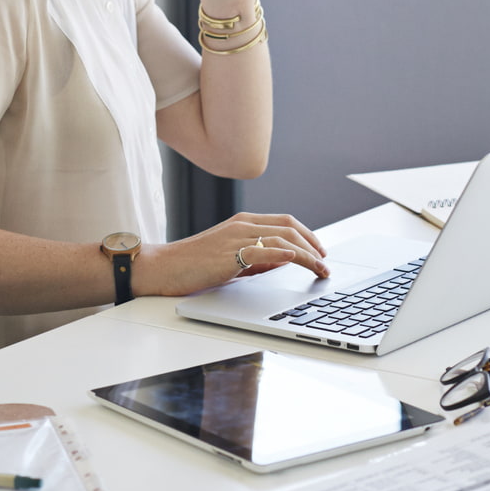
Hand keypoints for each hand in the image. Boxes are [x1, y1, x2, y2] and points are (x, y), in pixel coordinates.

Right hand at [136, 213, 328, 296]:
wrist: (163, 266)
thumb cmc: (193, 264)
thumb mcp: (231, 257)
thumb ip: (257, 257)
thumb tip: (284, 260)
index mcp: (242, 223)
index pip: (285, 222)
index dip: (308, 234)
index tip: (320, 250)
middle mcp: (242, 225)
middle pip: (288, 227)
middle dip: (313, 244)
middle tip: (326, 262)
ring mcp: (235, 238)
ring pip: (281, 238)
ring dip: (305, 254)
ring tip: (318, 268)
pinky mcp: (227, 254)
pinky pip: (260, 250)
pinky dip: (281, 253)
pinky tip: (294, 259)